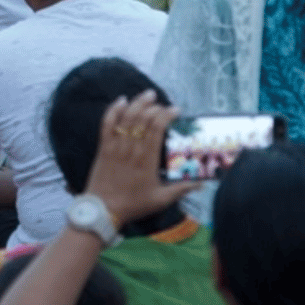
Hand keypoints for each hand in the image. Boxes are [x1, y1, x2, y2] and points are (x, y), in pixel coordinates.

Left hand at [82, 92, 194, 226]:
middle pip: (142, 119)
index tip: (175, 110)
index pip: (157, 129)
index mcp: (147, 160)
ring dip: (137, 103)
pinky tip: (121, 100)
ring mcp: (116, 147)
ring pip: (126, 118)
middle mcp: (131, 150)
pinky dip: (113, 110)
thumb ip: (181, 189)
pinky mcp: (103, 148)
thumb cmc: (133, 205)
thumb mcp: (161, 200)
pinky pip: (107, 124)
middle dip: (153, 106)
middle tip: (162, 102)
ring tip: (147, 94)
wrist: (103, 210)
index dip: (166, 115)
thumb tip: (201, 184)